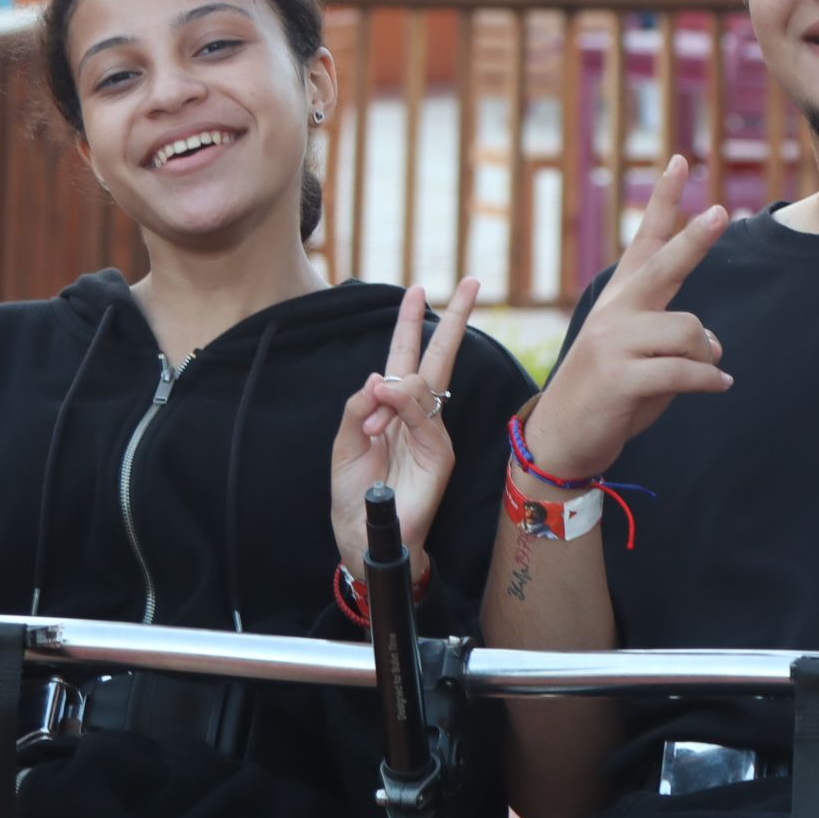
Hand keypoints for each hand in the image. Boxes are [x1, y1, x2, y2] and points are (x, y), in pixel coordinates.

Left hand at [330, 278, 479, 580]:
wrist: (362, 535)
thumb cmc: (354, 493)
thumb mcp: (345, 443)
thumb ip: (359, 408)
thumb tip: (381, 377)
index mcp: (394, 408)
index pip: (407, 356)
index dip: (410, 323)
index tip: (417, 289)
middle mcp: (419, 415)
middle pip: (440, 357)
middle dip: (455, 318)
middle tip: (473, 281)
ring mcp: (433, 433)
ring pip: (426, 385)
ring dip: (396, 389)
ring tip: (375, 416)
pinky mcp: (440, 454)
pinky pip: (427, 418)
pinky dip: (406, 404)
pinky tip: (388, 401)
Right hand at [523, 157, 731, 485]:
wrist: (563, 439)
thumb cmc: (610, 397)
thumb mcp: (644, 360)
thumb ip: (676, 341)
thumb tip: (716, 344)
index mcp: (620, 299)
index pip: (645, 241)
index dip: (665, 201)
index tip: (681, 161)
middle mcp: (614, 312)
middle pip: (662, 266)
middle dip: (694, 239)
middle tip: (721, 212)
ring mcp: (613, 342)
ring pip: (690, 331)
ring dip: (709, 356)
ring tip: (709, 373)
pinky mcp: (620, 377)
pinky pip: (685, 371)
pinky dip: (710, 381)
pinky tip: (720, 387)